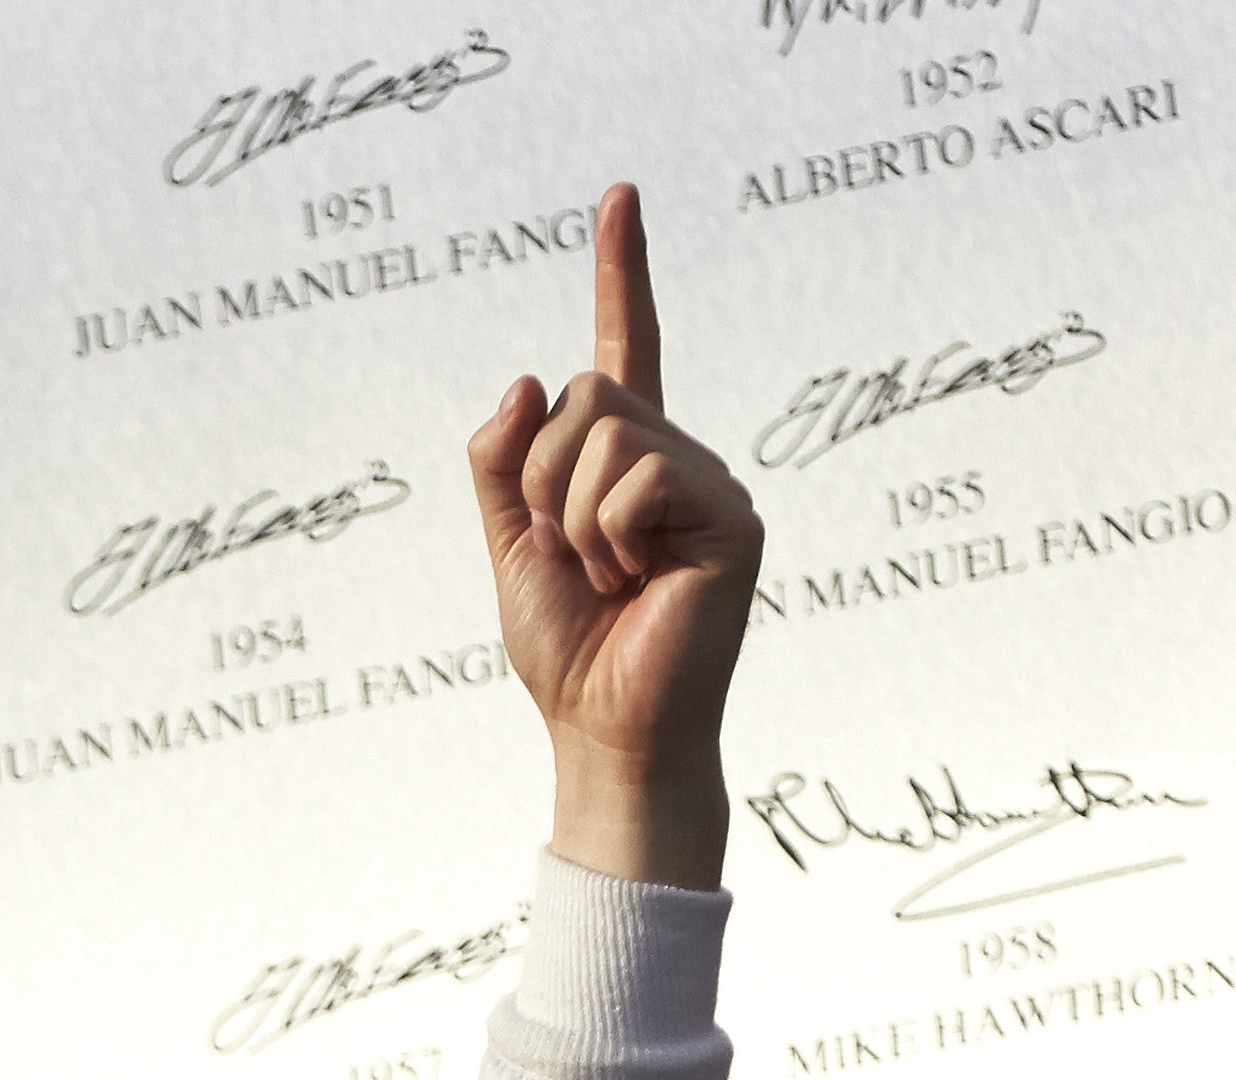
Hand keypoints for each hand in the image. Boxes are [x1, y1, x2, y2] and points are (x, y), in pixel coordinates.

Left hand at [465, 186, 759, 889]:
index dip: (619, 274)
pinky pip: (641, 476)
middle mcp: (677, 459)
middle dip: (543, 481)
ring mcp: (711, 484)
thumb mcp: (506, 545)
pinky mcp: (733, 517)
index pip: (622, 351)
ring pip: (607, 434)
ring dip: (572, 515)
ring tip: (606, 575)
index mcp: (623, 463)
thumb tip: (530, 377)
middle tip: (569, 555)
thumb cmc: (564, 647)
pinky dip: (611, 531)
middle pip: (588, 398)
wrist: (603, 726)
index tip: (619, 196)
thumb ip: (501, 462)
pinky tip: (636, 579)